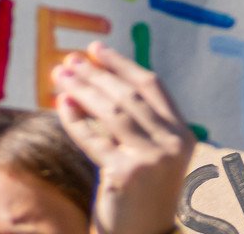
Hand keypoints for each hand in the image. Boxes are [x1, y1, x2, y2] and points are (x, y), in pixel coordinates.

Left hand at [52, 42, 193, 233]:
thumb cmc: (141, 195)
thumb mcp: (148, 154)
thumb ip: (134, 122)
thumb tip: (91, 76)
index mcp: (183, 135)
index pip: (152, 86)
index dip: (122, 64)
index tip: (95, 49)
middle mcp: (173, 144)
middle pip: (127, 95)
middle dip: (95, 74)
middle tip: (68, 61)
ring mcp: (152, 159)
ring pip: (110, 112)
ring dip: (82, 90)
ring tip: (60, 75)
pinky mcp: (127, 174)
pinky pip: (93, 138)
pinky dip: (74, 119)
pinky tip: (61, 104)